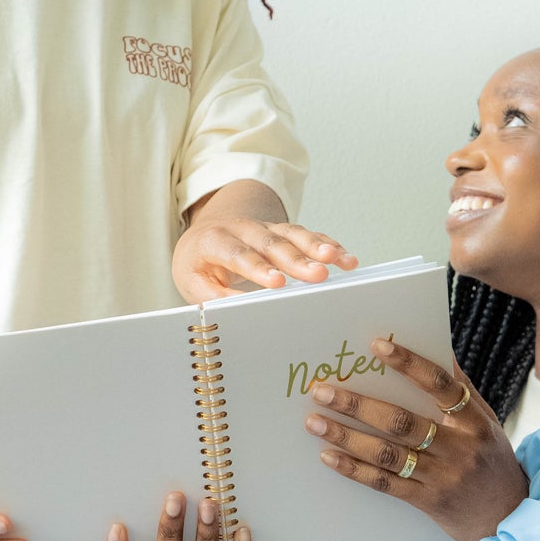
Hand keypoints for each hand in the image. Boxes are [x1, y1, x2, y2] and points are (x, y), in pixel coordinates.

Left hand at [172, 218, 356, 300]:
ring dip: (317, 247)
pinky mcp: (282, 232)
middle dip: (296, 259)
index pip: (238, 254)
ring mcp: (265, 228)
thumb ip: (213, 298)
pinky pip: (307, 235)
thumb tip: (238, 311)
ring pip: (293, 234)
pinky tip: (346, 258)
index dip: (258, 268)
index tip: (276, 283)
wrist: (203, 238)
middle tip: (318, 274)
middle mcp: (243, 229)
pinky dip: (327, 245)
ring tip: (338, 260)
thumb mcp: (193, 283)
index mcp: (215, 241)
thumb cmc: (199, 265)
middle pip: (271, 243)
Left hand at [303, 337, 529, 540]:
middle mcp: (458, 447)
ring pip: (387, 453)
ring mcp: (442, 477)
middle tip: (322, 389)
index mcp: (473, 420)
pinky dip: (355, 469)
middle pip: (401, 421)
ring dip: (347, 436)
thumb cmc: (490, 457)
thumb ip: (458, 387)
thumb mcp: (484, 419)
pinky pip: (385, 484)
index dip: (408, 363)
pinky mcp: (427, 502)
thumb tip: (435, 344)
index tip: (375, 345)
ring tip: (315, 421)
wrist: (509, 515)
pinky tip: (329, 456)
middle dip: (357, 404)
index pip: (439, 384)